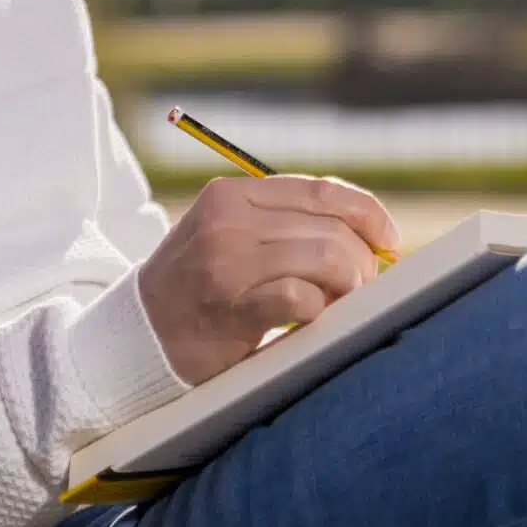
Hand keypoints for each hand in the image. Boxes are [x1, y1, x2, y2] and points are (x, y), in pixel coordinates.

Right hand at [135, 175, 401, 384]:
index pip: (320, 190)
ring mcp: (228, 263)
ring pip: (326, 257)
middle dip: (361, 260)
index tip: (388, 238)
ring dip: (348, 285)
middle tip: (363, 286)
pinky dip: (320, 311)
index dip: (366, 212)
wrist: (139, 336)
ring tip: (342, 303)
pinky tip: (310, 320)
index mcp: (231, 195)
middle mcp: (228, 221)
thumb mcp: (227, 235)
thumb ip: (281, 223)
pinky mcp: (232, 307)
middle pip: (330, 227)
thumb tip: (364, 232)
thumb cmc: (197, 288)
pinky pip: (303, 298)